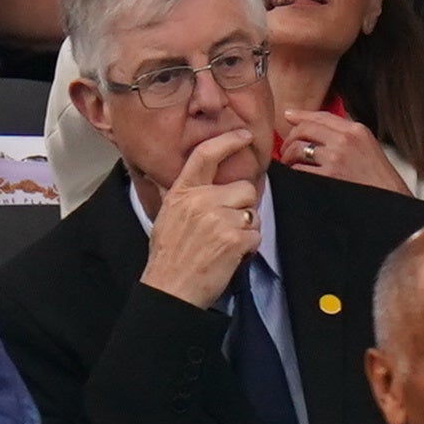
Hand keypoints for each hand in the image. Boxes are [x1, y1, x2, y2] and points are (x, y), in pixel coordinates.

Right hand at [139, 129, 261, 307]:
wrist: (169, 289)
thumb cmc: (169, 257)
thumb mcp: (167, 217)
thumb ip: (184, 196)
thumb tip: (188, 180)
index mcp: (182, 192)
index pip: (205, 155)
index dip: (228, 141)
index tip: (243, 135)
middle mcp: (200, 201)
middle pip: (244, 189)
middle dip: (243, 207)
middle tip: (227, 227)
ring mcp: (217, 218)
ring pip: (253, 213)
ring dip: (246, 229)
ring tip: (225, 244)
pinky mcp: (233, 238)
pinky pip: (256, 235)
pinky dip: (248, 248)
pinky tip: (230, 256)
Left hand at [279, 109, 409, 194]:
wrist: (391, 200)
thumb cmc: (379, 179)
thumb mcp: (368, 147)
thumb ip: (347, 135)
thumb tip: (319, 129)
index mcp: (356, 131)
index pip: (321, 116)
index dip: (300, 116)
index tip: (288, 116)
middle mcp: (345, 140)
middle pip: (305, 130)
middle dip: (289, 139)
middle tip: (286, 150)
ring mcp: (335, 158)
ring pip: (298, 149)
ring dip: (288, 157)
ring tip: (290, 164)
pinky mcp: (328, 177)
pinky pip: (299, 170)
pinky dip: (293, 172)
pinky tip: (295, 176)